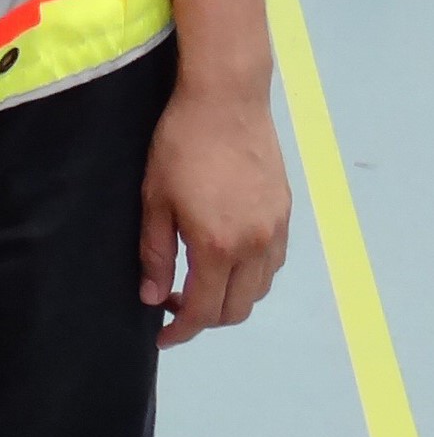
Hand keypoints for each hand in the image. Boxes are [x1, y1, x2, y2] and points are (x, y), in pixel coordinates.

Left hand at [138, 77, 290, 346]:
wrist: (225, 100)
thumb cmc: (180, 144)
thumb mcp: (154, 200)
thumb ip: (154, 253)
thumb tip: (152, 295)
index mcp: (218, 246)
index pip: (204, 310)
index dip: (182, 331)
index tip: (163, 336)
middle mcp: (255, 245)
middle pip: (236, 309)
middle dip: (205, 318)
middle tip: (173, 302)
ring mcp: (275, 229)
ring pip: (259, 290)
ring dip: (230, 298)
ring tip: (198, 280)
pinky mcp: (284, 212)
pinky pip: (272, 264)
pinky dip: (251, 276)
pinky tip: (226, 259)